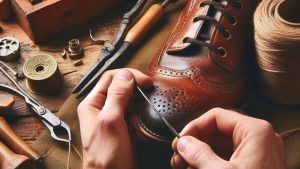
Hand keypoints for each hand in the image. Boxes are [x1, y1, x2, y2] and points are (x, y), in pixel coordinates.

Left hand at [77, 69, 151, 168]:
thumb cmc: (105, 156)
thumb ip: (117, 96)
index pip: (111, 77)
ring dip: (139, 96)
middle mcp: (102, 107)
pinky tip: (146, 112)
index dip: (129, 76)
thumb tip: (126, 74)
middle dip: (135, 85)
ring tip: (148, 100)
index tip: (145, 82)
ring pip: (128, 97)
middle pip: (120, 85)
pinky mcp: (124, 125)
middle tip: (149, 89)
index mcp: (93, 103)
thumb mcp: (111, 122)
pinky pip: (134, 110)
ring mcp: (113, 116)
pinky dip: (141, 108)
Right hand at [171, 108, 286, 168]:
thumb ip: (199, 155)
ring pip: (220, 146)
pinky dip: (209, 163)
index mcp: (255, 132)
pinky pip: (226, 158)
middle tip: (179, 155)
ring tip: (183, 165)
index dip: (195, 127)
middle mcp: (257, 140)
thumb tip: (185, 143)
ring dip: (199, 154)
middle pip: (217, 131)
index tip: (181, 140)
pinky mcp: (252, 167)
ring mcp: (256, 154)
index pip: (217, 117)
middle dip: (195, 144)